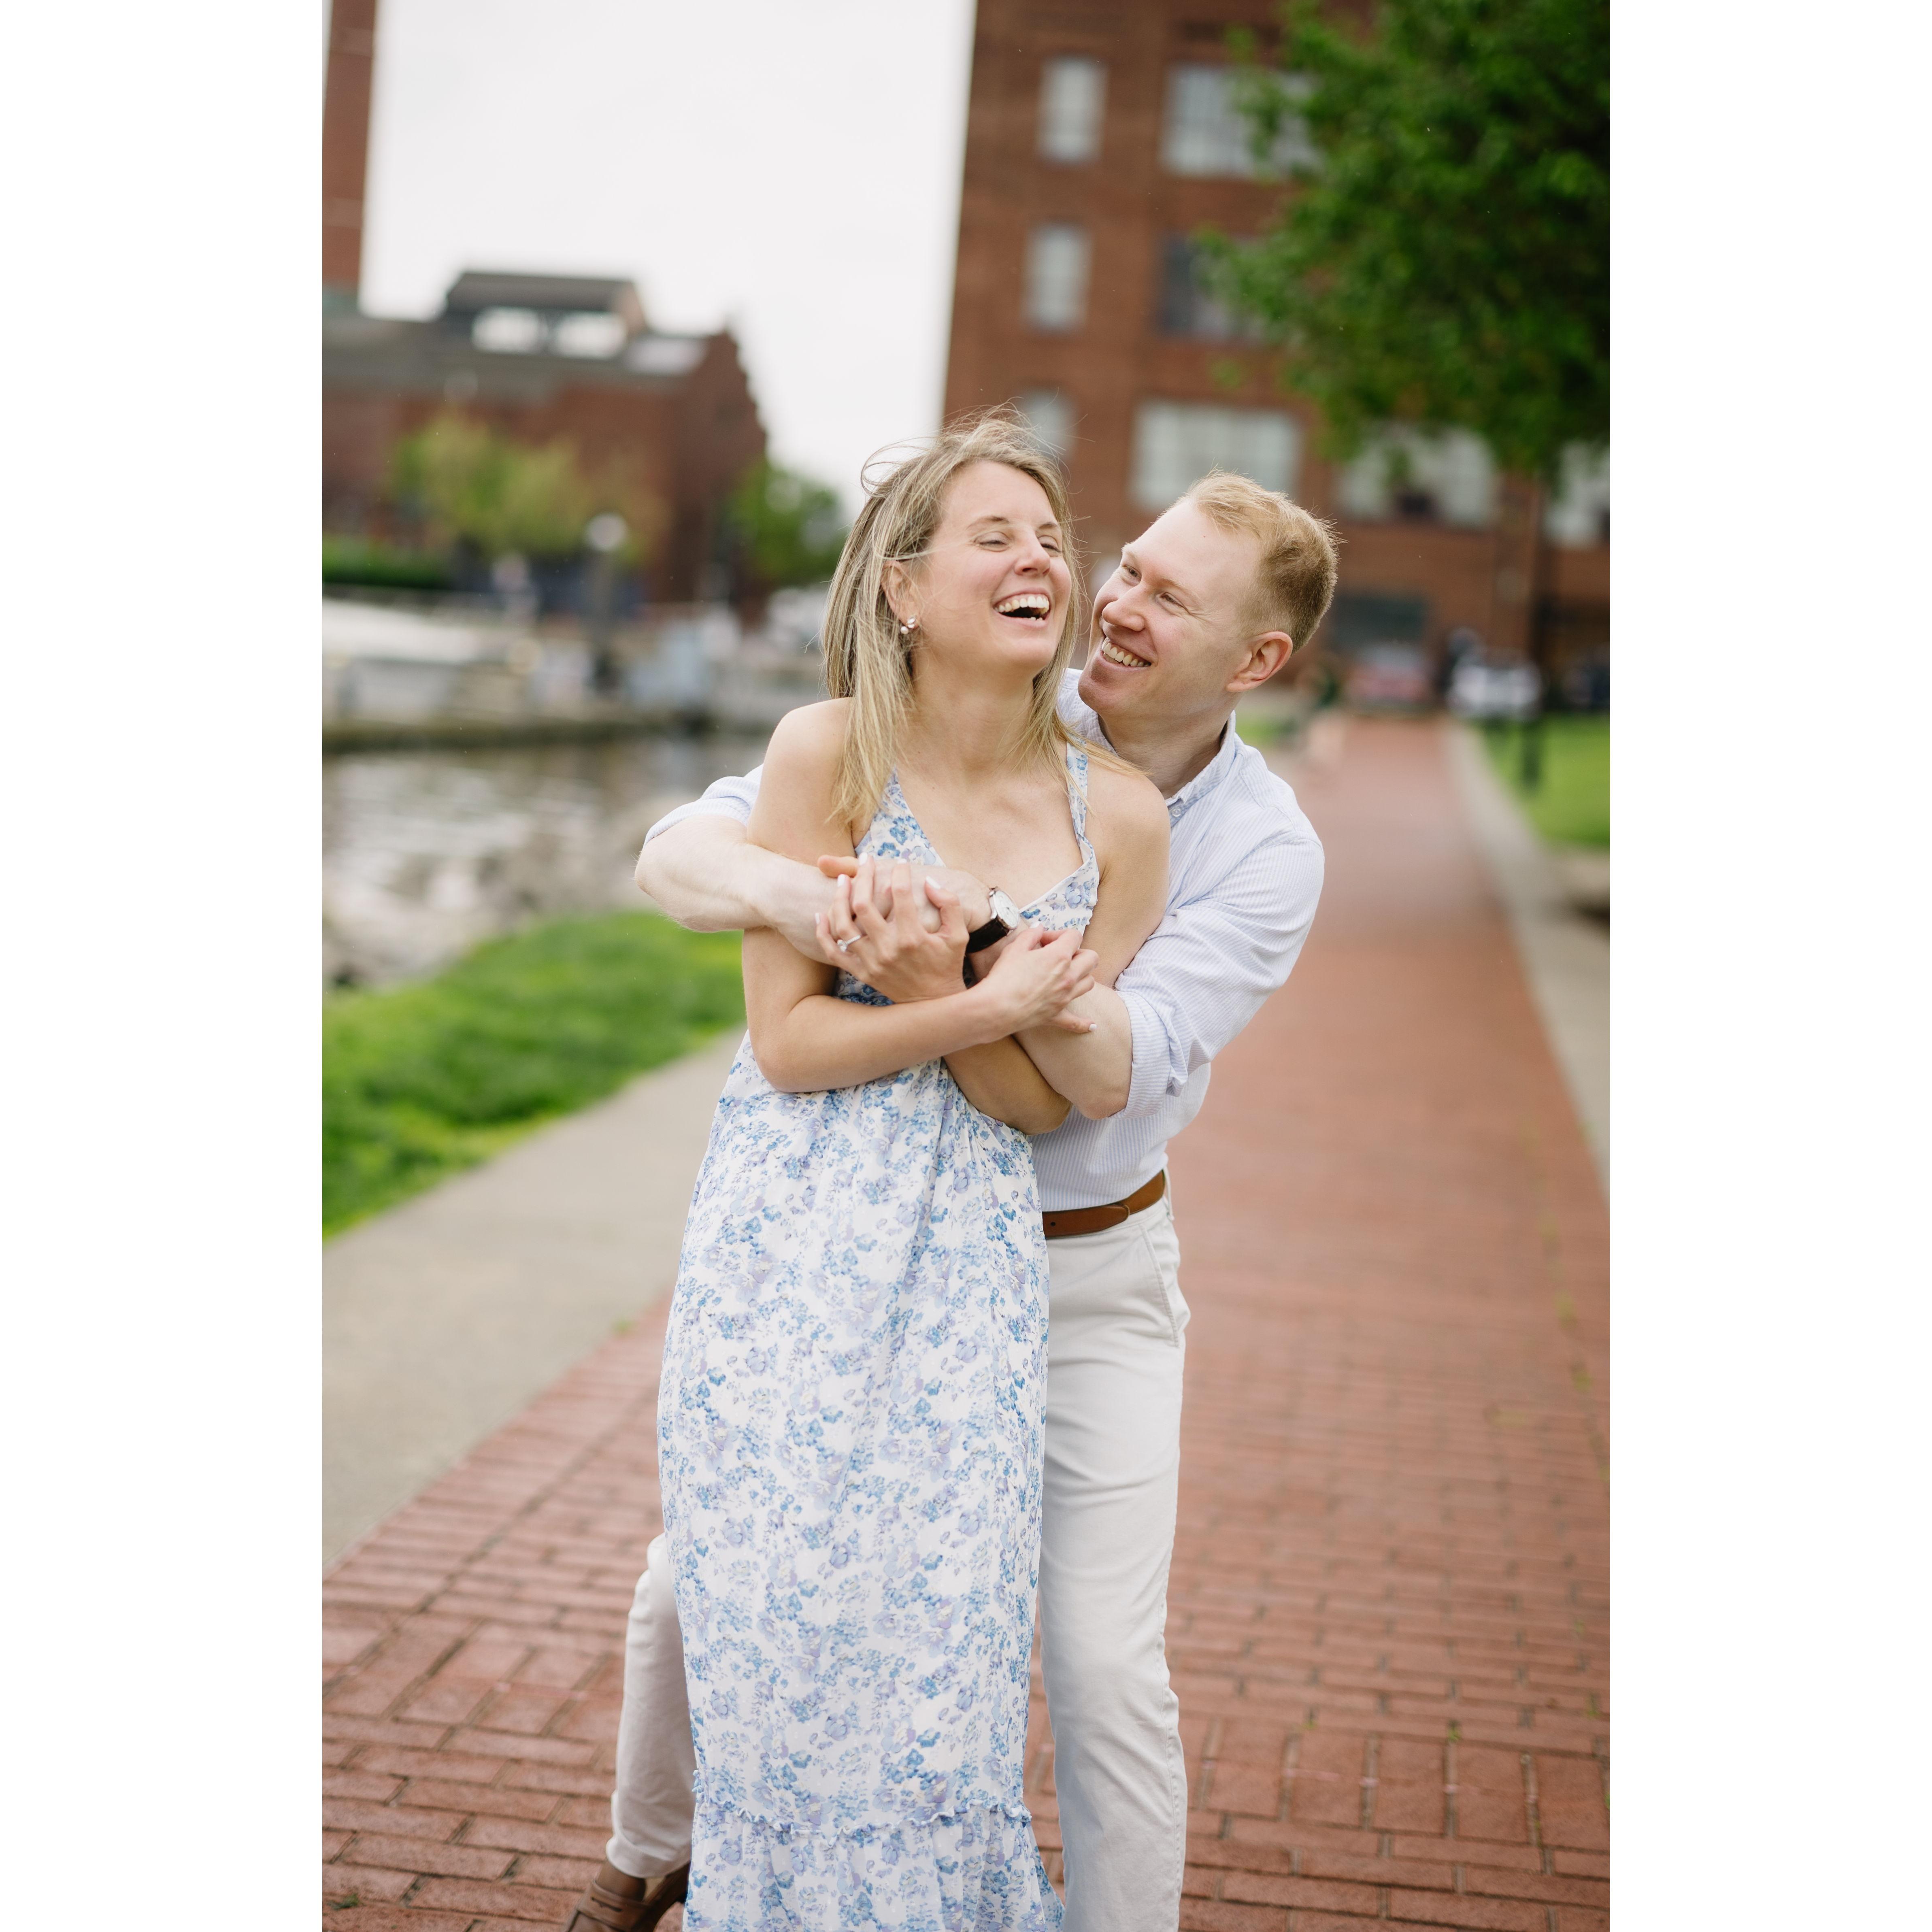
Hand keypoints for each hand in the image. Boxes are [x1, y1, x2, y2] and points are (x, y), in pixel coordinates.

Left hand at [813, 854, 968, 1002]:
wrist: (934, 1004)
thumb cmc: (947, 964)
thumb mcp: (959, 935)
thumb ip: (950, 904)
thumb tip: (929, 881)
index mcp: (912, 937)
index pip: (900, 893)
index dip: (900, 872)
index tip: (901, 862)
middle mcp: (888, 949)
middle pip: (863, 904)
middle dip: (863, 876)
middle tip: (867, 861)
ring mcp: (871, 963)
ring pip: (843, 925)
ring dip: (839, 898)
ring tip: (843, 879)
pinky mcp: (861, 973)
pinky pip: (833, 952)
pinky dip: (823, 933)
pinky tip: (821, 915)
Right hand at [976, 927, 1099, 1035]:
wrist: (996, 1008)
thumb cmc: (1004, 977)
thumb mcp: (1014, 948)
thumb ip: (1030, 935)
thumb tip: (1039, 928)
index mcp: (1059, 956)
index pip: (1074, 936)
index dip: (1059, 934)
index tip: (1044, 940)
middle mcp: (1068, 976)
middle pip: (1091, 958)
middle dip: (1079, 952)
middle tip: (1060, 955)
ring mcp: (1065, 997)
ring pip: (1089, 983)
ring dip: (1082, 975)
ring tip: (1068, 975)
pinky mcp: (1057, 1015)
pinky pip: (1076, 1021)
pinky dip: (1084, 1023)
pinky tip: (1092, 1026)